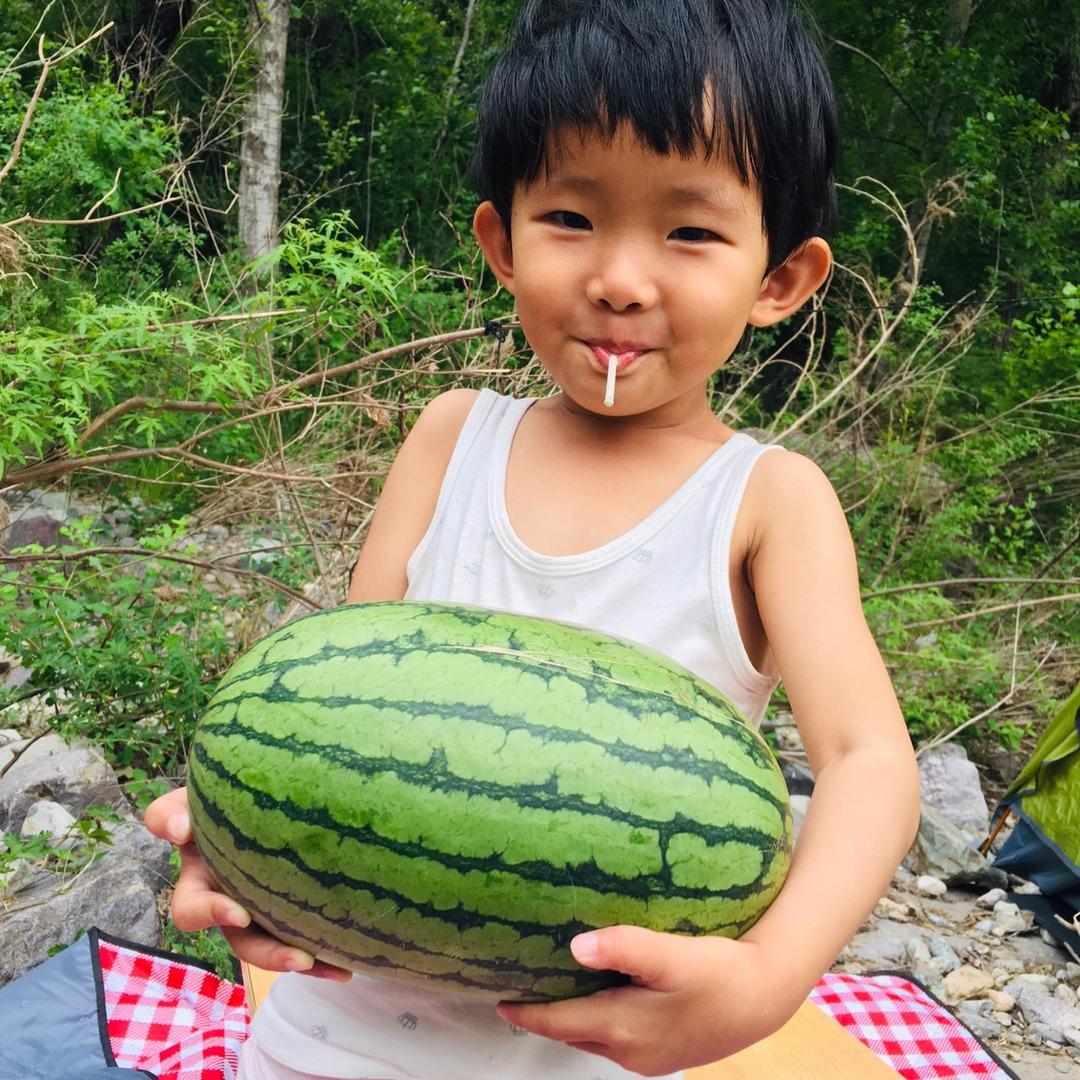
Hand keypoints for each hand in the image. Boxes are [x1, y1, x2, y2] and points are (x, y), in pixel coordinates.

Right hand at [144, 786, 348, 980]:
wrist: (257, 792)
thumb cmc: (216, 798)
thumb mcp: (187, 802)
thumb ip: (170, 813)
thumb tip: (180, 829)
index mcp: (201, 884)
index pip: (192, 910)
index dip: (212, 915)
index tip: (242, 913)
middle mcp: (231, 904)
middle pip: (244, 943)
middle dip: (270, 955)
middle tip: (301, 958)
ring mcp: (263, 908)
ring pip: (279, 946)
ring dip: (305, 960)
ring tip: (340, 969)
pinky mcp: (292, 907)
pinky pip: (306, 934)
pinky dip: (328, 948)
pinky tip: (352, 959)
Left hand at [496, 927, 802, 1075]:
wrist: (766, 998)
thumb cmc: (721, 972)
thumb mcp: (672, 954)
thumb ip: (624, 947)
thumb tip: (575, 946)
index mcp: (623, 1026)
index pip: (559, 1022)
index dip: (527, 1013)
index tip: (499, 1000)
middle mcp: (629, 1049)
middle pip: (573, 1034)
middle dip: (545, 1017)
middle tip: (520, 991)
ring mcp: (648, 1055)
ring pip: (594, 1038)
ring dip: (571, 1019)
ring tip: (552, 992)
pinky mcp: (665, 1050)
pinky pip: (616, 1038)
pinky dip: (597, 1021)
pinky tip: (601, 998)